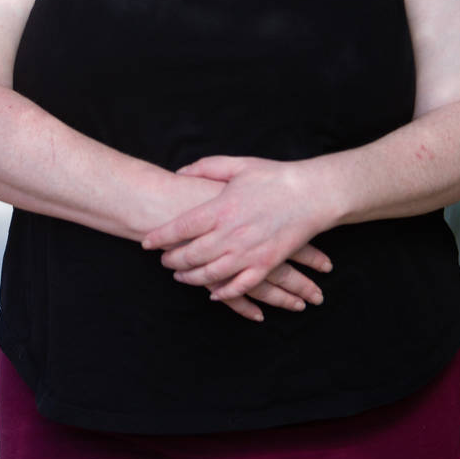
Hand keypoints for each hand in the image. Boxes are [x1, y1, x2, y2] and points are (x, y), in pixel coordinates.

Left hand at [142, 155, 331, 305]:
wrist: (313, 194)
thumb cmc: (275, 177)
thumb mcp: (239, 164)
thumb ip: (206, 167)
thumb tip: (180, 172)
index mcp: (222, 207)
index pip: (181, 227)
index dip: (160, 237)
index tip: (146, 243)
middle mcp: (231, 233)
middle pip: (191, 254)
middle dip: (172, 260)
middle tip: (162, 261)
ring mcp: (248, 252)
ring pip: (211, 274)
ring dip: (191, 278)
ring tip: (180, 276)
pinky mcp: (266, 264)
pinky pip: (240, 285)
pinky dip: (224, 293)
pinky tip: (213, 293)